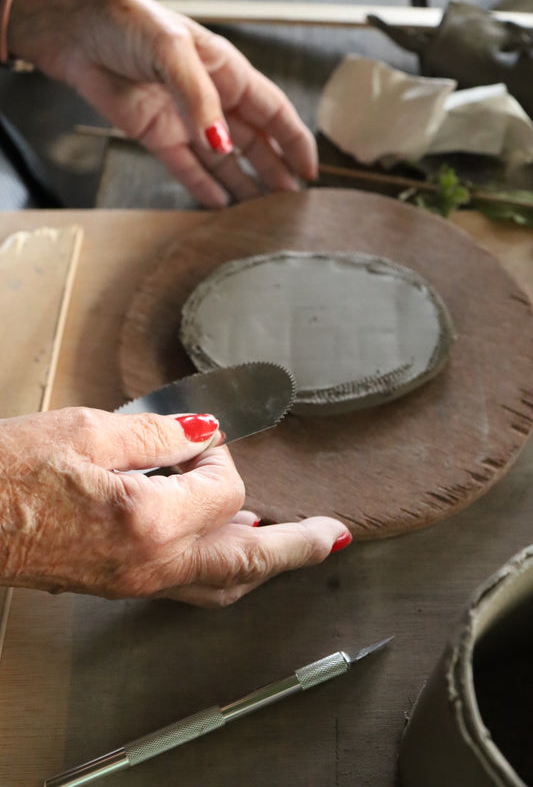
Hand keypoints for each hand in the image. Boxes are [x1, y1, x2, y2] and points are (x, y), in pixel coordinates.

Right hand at [0, 407, 350, 605]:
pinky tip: (227, 545)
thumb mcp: (88, 432)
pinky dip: (221, 566)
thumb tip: (208, 431)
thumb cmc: (6, 475)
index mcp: (148, 521)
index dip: (222, 452)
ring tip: (295, 542)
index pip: (226, 488)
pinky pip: (189, 584)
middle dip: (299, 545)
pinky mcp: (120, 583)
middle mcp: (150, 562)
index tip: (205, 434)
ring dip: (264, 561)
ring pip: (222, 582)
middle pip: (248, 561)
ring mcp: (136, 581)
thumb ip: (161, 433)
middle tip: (334, 534)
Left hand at [8, 0, 317, 206]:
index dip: (294, 142)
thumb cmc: (126, 20)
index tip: (310, 172)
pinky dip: (204, 188)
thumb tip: (223, 147)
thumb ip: (200, 101)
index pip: (274, 112)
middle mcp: (212, 100)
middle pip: (255, 143)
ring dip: (245, 185)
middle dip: (275, 172)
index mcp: (227, 72)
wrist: (75, 29)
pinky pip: (188, 170)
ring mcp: (185, 121)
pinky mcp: (157, 138)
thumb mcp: (172, 51)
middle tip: (291, 204)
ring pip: (225, 162)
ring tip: (263, 213)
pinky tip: (221, 206)